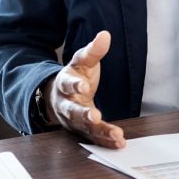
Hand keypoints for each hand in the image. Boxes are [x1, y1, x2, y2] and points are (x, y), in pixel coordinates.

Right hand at [47, 30, 125, 148]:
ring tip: (117, 136)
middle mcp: (66, 104)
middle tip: (94, 117)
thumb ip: (93, 51)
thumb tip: (105, 35)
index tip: (83, 86)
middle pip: (72, 111)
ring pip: (84, 128)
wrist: (59, 97)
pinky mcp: (82, 131)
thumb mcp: (82, 62)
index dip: (74, 85)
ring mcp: (73, 120)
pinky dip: (105, 141)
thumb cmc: (75, 77)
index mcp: (64, 84)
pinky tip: (119, 143)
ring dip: (100, 132)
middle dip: (83, 114)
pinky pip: (93, 138)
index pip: (67, 83)